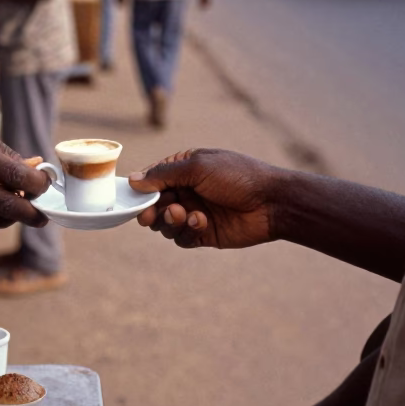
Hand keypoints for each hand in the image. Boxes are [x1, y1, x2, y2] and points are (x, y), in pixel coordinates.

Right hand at [129, 148, 278, 248]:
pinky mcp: (204, 233)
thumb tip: (133, 180)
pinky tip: (201, 222)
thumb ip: (164, 174)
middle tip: (152, 215)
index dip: (141, 190)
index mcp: (184, 168)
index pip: (152, 179)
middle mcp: (187, 190)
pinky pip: (182, 238)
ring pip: (165, 224)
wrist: (271, 203)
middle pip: (154, 205)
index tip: (134, 199)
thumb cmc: (237, 176)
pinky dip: (186, 231)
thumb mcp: (198, 167)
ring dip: (169, 221)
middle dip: (152, 210)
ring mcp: (194, 212)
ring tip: (184, 214)